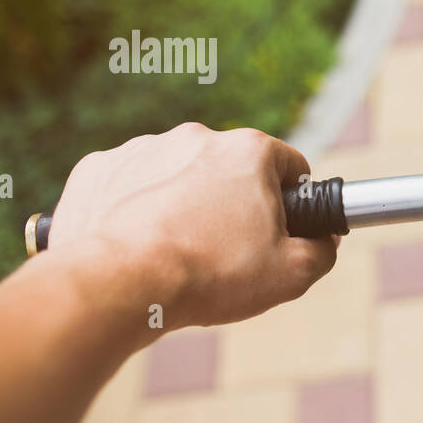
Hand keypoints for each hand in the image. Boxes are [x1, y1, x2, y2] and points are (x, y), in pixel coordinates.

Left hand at [45, 123, 337, 331]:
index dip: (292, 204)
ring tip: (177, 254)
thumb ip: (322, 248)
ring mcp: (142, 149)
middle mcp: (196, 137)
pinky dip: (136, 211)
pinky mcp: (99, 169)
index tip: (277, 234)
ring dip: (184, 206)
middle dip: (233, 205)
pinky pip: (129, 187)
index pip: (290, 168)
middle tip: (226, 252)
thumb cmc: (209, 276)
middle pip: (231, 171)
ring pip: (178, 177)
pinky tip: (138, 247)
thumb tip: (323, 238)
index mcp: (249, 151)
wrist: (118, 285)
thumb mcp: (292, 273)